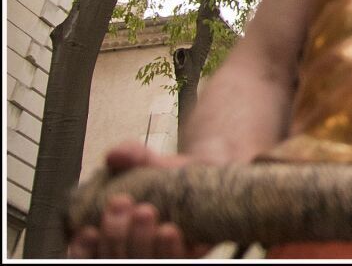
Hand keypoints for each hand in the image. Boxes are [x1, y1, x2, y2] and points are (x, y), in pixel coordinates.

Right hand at [67, 143, 201, 257]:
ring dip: (139, 241)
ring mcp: (158, 255)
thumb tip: (115, 155)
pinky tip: (169, 230)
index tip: (88, 230)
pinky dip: (169, 249)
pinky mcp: (187, 255)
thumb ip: (130, 155)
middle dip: (114, 235)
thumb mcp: (146, 160)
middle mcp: (131, 250)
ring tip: (145, 211)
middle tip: (122, 203)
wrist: (209, 171)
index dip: (83, 249)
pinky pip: (175, 261)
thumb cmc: (167, 173)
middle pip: (115, 260)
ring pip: (143, 263)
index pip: (86, 255)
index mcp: (111, 235)